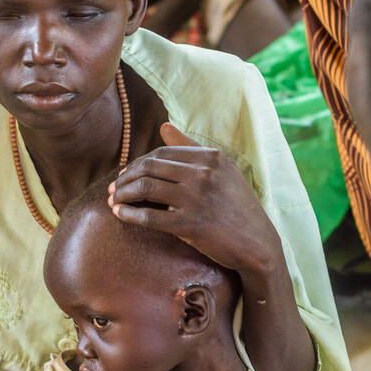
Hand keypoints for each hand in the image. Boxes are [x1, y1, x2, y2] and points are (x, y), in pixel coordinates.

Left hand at [109, 123, 280, 273]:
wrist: (258, 244)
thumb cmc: (237, 207)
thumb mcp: (223, 171)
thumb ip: (192, 148)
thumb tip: (164, 126)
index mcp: (211, 157)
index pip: (161, 152)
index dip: (138, 162)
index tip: (127, 173)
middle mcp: (204, 174)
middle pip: (150, 167)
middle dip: (125, 177)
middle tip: (113, 187)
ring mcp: (197, 199)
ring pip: (145, 188)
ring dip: (122, 194)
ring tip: (113, 200)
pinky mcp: (191, 225)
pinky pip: (150, 217)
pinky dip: (129, 214)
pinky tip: (119, 214)